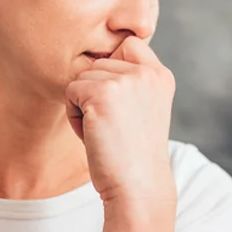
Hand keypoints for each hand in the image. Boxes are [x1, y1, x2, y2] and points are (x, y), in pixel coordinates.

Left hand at [65, 37, 175, 204]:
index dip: (115, 69)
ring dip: (84, 105)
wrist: (138, 187)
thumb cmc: (134, 155)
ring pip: (82, 78)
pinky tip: (95, 135)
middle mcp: (147, 72)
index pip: (129, 44)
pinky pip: (70, 92)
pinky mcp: (101, 93)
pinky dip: (74, 116)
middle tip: (114, 126)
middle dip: (96, 93)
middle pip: (99, 63)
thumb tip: (97, 59)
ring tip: (106, 132)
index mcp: (161, 75)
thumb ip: (131, 81)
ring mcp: (125, 81)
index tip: (121, 104)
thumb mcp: (144, 109)